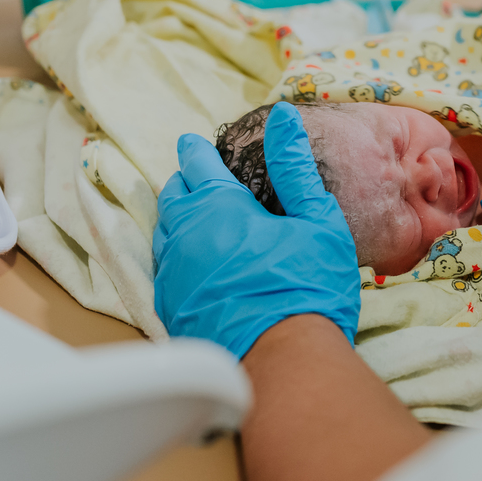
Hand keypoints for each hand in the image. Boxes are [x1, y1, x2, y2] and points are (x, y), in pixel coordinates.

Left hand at [153, 103, 360, 357]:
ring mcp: (173, 274)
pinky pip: (165, 268)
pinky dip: (177, 254)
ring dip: (176, 217)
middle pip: (173, 196)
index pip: (197, 164)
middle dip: (183, 181)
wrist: (282, 361)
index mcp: (219, 206)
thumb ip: (296, 167)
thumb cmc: (307, 286)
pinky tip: (193, 262)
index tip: (191, 142)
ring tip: (193, 215)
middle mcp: (185, 234)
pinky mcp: (170, 308)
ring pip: (164, 232)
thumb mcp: (317, 220)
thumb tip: (283, 119)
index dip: (195, 150)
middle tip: (194, 177)